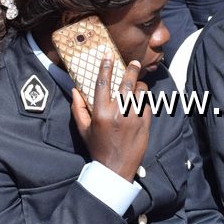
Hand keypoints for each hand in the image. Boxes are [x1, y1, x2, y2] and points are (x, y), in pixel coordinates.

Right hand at [71, 56, 150, 181]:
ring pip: (140, 92)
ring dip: (139, 86)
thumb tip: (75, 89)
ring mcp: (134, 118)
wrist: (116, 168)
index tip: (109, 56)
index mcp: (100, 113)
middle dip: (131, 70)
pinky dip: (144, 101)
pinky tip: (140, 102)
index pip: (103, 84)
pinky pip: (147, 105)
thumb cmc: (97, 147)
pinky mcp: (145, 124)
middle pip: (127, 83)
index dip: (106, 67)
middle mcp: (118, 113)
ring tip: (137, 84)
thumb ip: (78, 108)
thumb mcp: (83, 129)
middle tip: (134, 63)